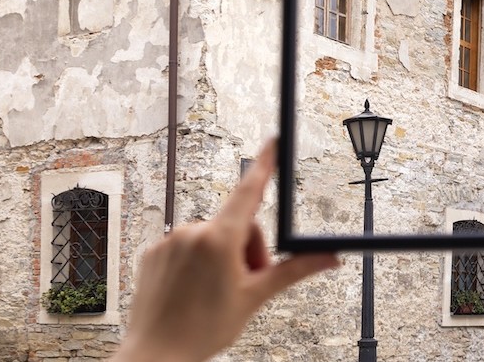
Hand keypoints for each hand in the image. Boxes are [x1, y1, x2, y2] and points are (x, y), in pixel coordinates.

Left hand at [113, 141, 339, 361]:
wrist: (157, 355)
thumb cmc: (204, 329)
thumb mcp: (255, 297)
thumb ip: (293, 270)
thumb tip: (329, 257)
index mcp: (220, 239)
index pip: (250, 191)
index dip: (264, 164)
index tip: (272, 142)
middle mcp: (192, 232)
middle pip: (236, 226)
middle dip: (247, 252)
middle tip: (243, 286)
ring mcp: (170, 241)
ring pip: (211, 238)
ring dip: (221, 259)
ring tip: (215, 294)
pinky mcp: (154, 252)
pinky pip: (185, 247)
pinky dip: (195, 264)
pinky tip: (192, 291)